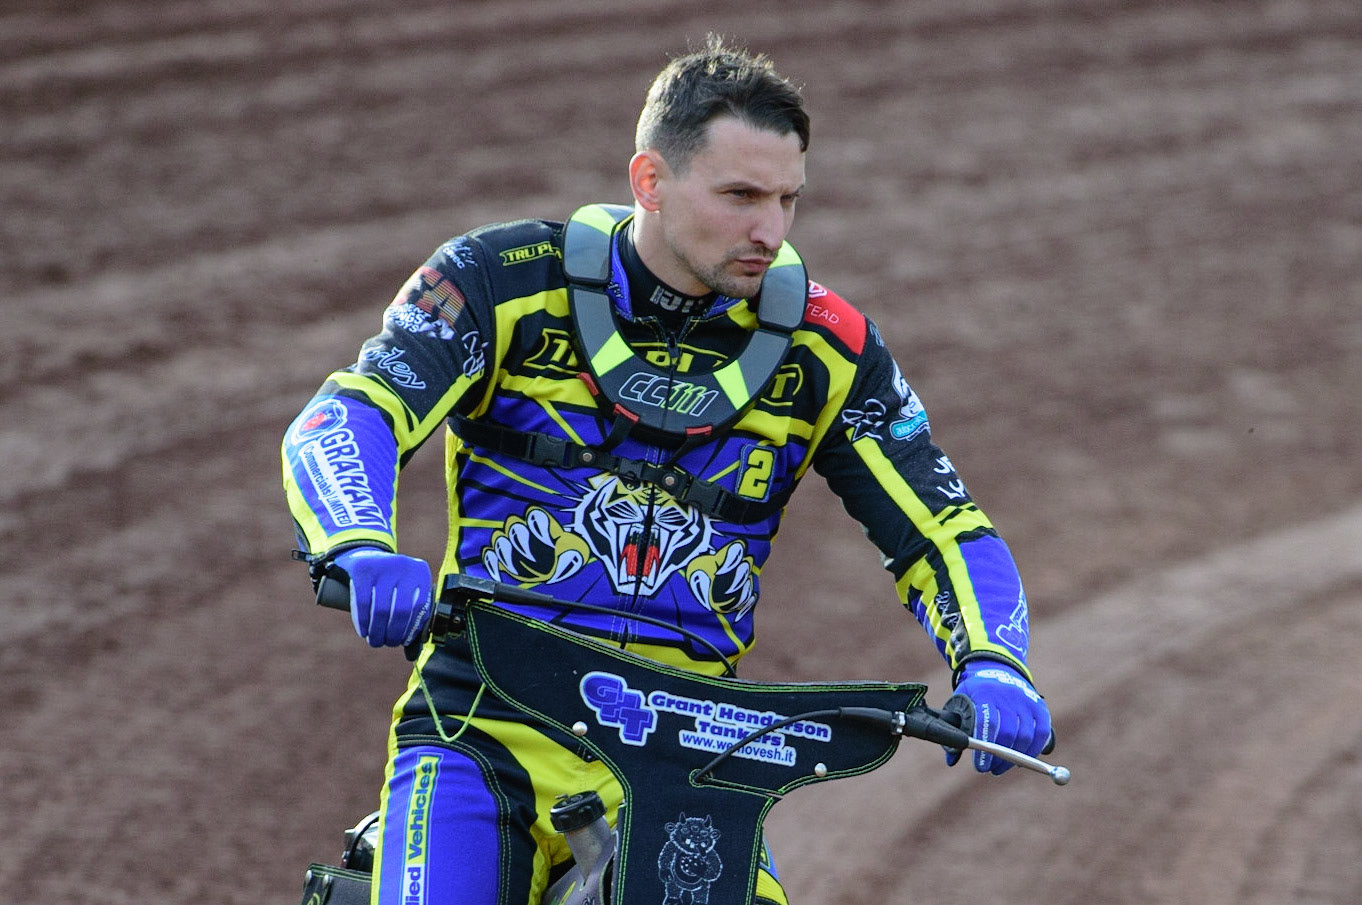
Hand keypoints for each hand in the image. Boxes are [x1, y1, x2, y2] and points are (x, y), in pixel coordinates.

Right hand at [331, 547, 431, 646]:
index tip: (404, 641)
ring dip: (377, 631)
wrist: (365, 557)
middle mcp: (404, 565)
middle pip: (401, 610)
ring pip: (381, 609)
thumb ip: (413, 613)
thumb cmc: (390, 582)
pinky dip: (363, 622)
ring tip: (375, 641)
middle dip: (393, 633)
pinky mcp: (362, 570)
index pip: (420, 606)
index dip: (411, 628)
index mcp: (420, 571)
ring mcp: (382, 566)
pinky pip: (362, 603)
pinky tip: (364, 632)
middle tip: (387, 643)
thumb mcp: (407, 588)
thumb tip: (413, 649)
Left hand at [946, 660, 1050, 774]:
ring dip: (1015, 758)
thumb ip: (956, 729)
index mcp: (985, 692)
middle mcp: (1008, 695)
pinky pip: (1042, 733)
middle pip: (1009, 732)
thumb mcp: (960, 701)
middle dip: (1000, 757)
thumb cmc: (975, 692)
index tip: (981, 767)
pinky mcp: (1040, 706)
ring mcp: (1027, 700)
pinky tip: (1022, 760)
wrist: (997, 668)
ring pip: (1026, 735)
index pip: (987, 723)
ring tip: (1002, 767)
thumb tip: (951, 760)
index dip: (985, 749)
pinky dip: (1034, 750)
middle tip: (991, 769)